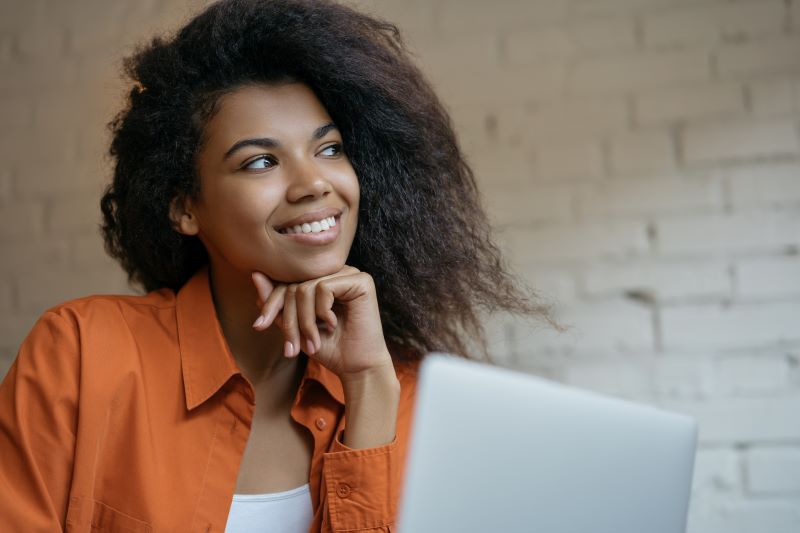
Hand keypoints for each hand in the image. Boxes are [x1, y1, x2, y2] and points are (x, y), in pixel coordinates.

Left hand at [250, 266, 392, 379]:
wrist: (356, 367)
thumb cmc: (328, 347)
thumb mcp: (294, 326)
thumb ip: (276, 303)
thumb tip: (255, 274)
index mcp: (320, 279)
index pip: (286, 282)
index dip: (270, 303)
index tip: (259, 326)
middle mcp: (335, 273)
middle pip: (295, 286)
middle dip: (289, 319)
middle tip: (292, 348)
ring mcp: (349, 274)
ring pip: (306, 288)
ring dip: (304, 321)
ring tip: (312, 341)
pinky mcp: (361, 281)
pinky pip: (324, 288)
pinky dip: (322, 312)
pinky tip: (333, 324)